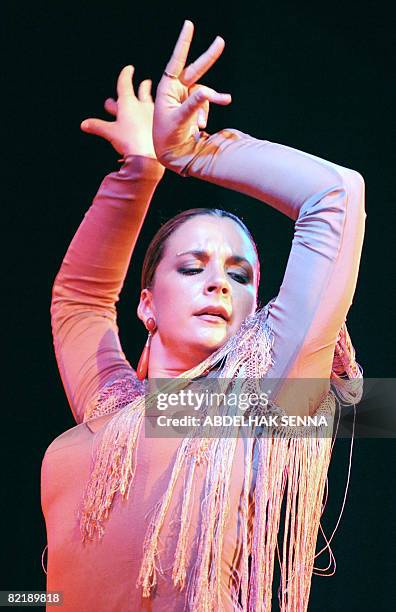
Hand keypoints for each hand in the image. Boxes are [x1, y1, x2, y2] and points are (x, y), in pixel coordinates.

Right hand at [81, 65, 156, 158]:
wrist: (147, 156)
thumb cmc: (128, 141)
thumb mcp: (110, 133)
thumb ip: (97, 126)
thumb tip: (84, 124)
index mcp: (128, 104)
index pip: (125, 84)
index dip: (126, 75)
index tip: (129, 68)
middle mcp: (142, 106)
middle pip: (142, 92)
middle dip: (141, 87)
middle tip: (144, 82)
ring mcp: (153, 116)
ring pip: (151, 103)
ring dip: (149, 99)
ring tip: (150, 98)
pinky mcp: (160, 127)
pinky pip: (158, 117)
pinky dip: (154, 116)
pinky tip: (155, 119)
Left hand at [153, 20, 231, 168]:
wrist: (170, 153)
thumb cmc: (167, 136)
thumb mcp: (179, 120)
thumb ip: (193, 105)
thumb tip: (208, 91)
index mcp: (167, 88)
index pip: (177, 61)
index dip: (184, 43)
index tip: (189, 25)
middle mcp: (176, 89)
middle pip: (195, 70)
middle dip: (208, 57)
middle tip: (220, 41)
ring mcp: (185, 97)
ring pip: (204, 93)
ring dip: (211, 101)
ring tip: (222, 105)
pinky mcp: (193, 106)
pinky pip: (205, 104)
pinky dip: (205, 113)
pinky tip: (201, 126)